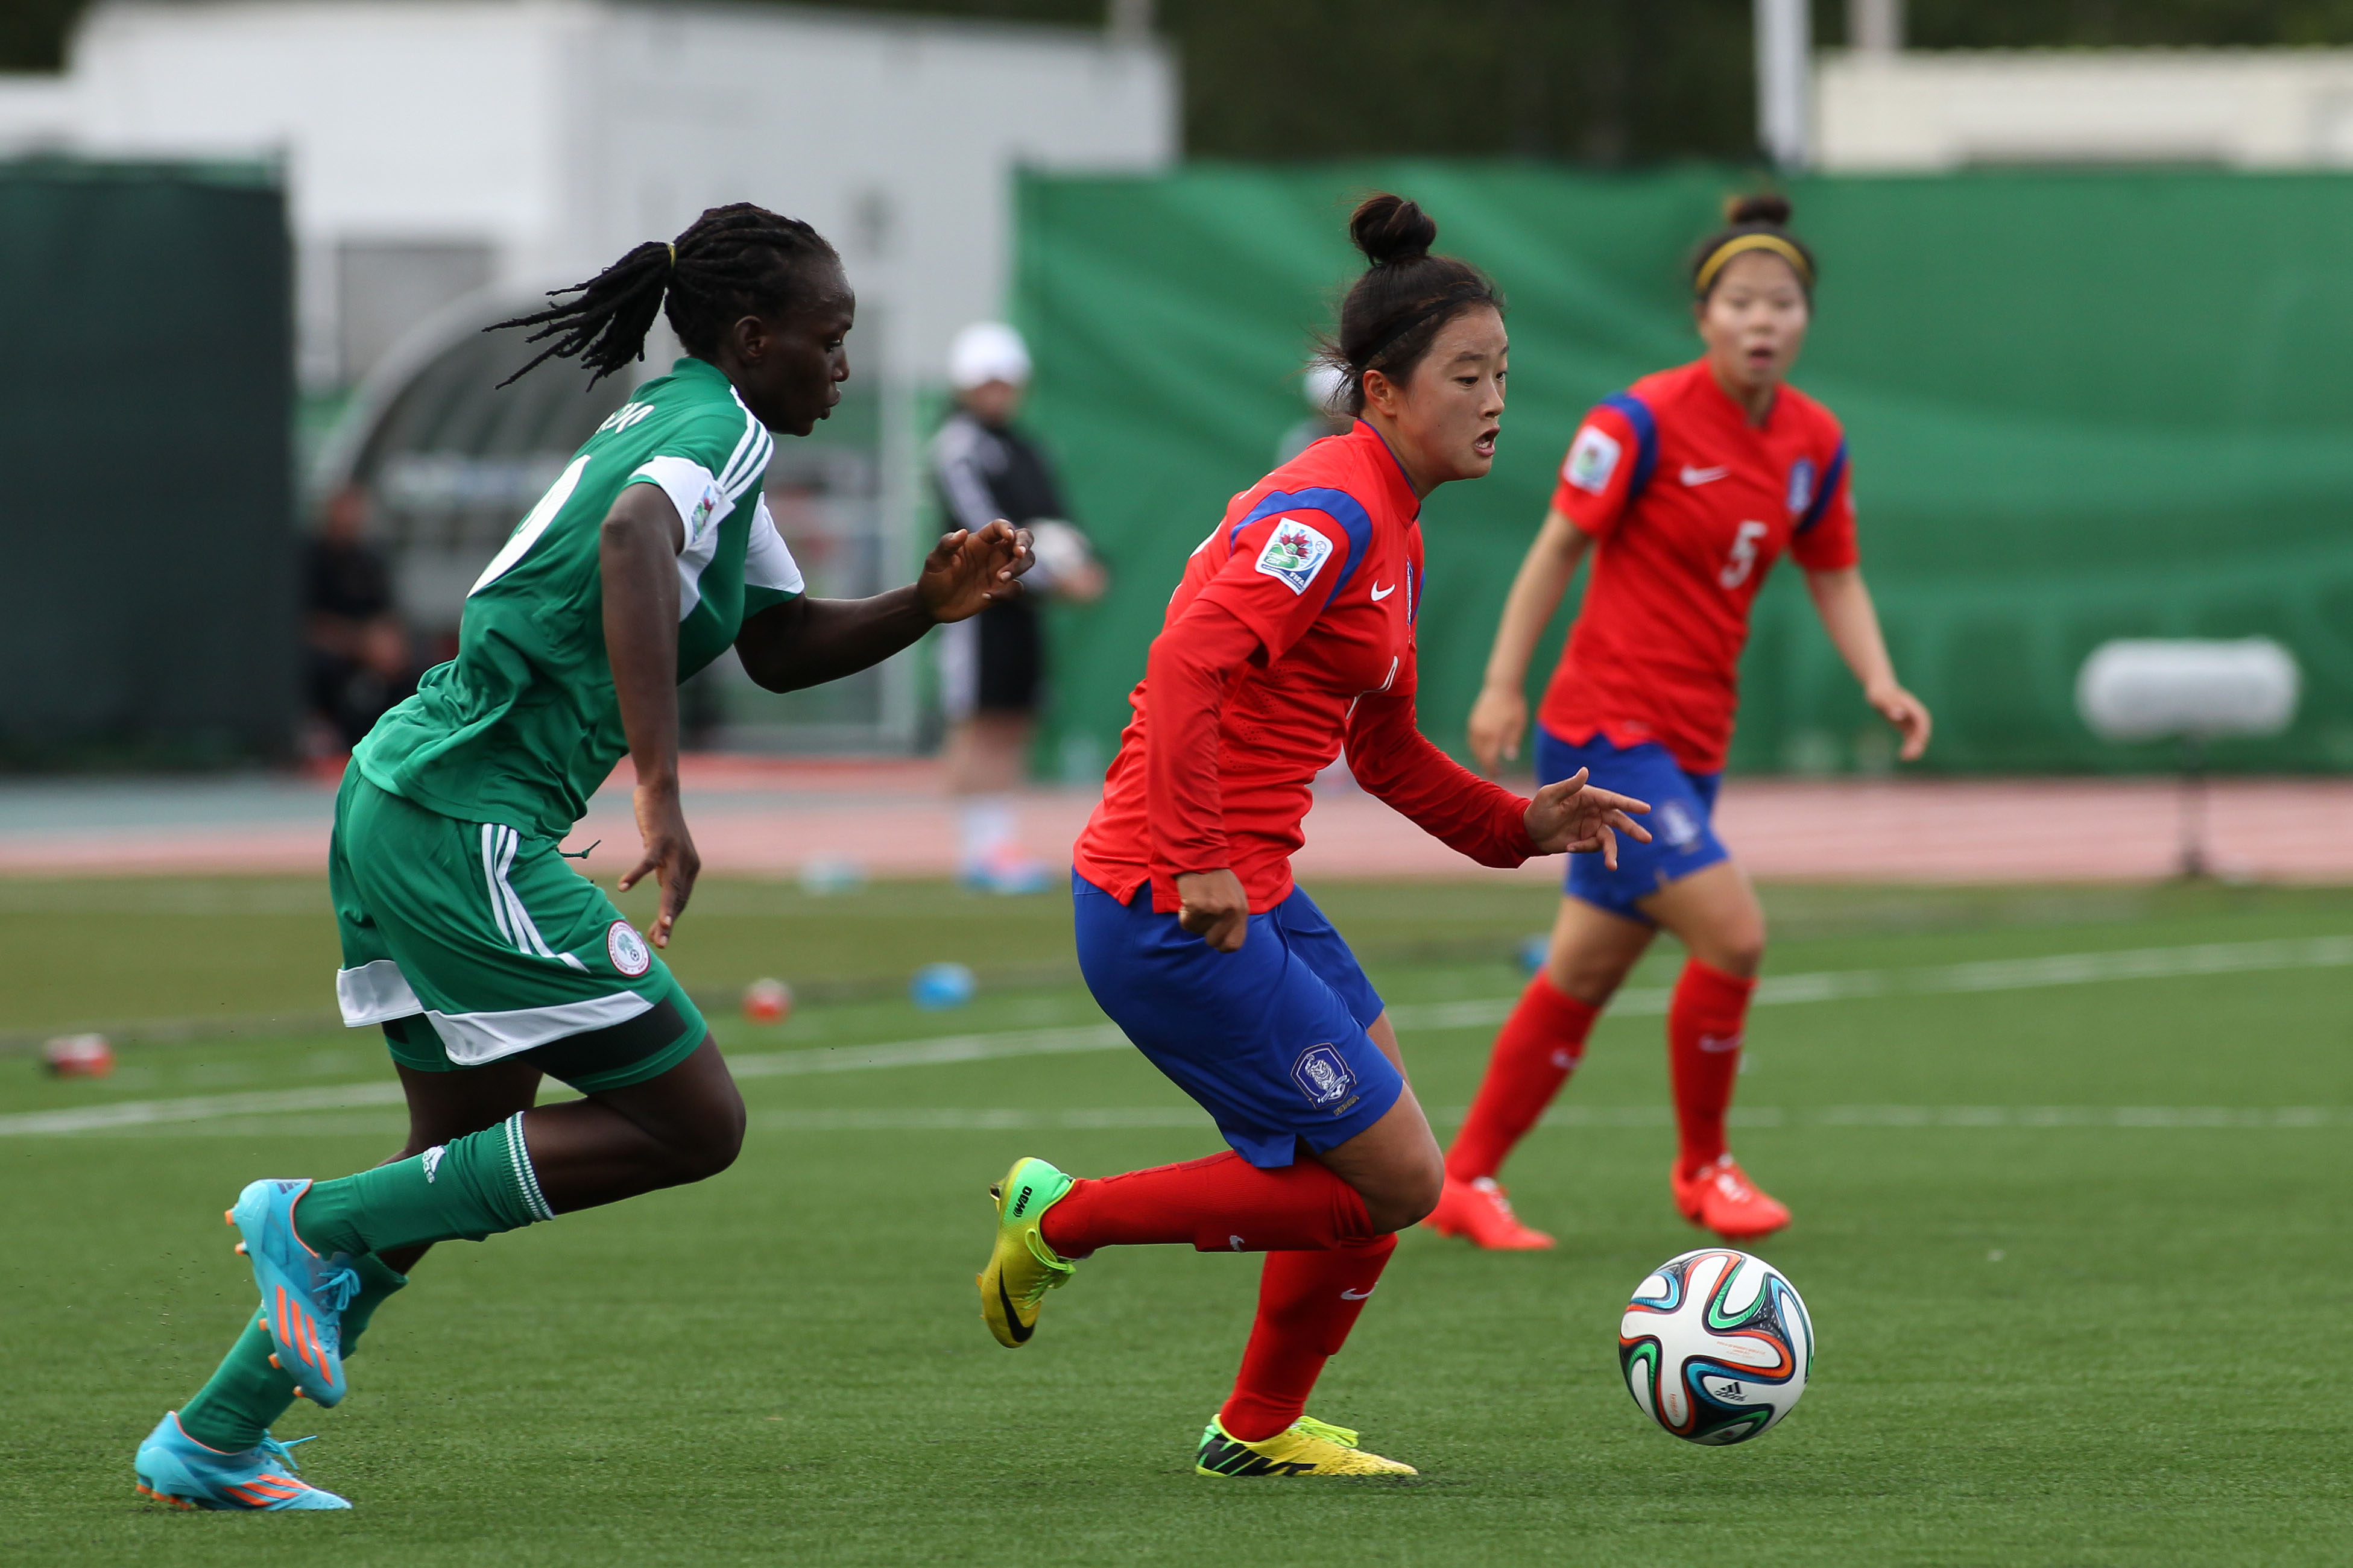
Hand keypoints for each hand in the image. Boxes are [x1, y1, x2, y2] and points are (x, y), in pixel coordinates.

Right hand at [617, 781, 699, 948]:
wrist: (661, 790)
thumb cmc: (660, 823)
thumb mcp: (666, 854)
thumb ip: (666, 873)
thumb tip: (666, 895)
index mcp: (689, 868)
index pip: (680, 901)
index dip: (669, 920)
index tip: (658, 939)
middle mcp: (687, 862)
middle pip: (678, 898)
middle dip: (669, 922)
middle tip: (660, 944)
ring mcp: (675, 851)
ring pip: (670, 886)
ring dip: (665, 908)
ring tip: (659, 928)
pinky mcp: (660, 839)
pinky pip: (647, 862)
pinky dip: (636, 875)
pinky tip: (622, 887)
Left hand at [918, 520, 1032, 623]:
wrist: (933, 605)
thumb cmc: (933, 578)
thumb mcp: (935, 561)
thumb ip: (947, 545)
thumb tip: (962, 533)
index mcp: (980, 541)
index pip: (1000, 526)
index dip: (1007, 528)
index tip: (1008, 537)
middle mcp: (994, 553)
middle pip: (1023, 539)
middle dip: (1025, 545)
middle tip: (1019, 554)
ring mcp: (1000, 571)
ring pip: (1026, 562)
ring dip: (1018, 568)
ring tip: (1000, 579)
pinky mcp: (1001, 590)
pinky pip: (1016, 589)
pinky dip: (1006, 593)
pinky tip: (986, 596)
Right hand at [1175, 868, 1248, 952]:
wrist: (1200, 857)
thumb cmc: (1217, 878)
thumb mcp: (1235, 897)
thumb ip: (1234, 917)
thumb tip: (1227, 938)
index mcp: (1242, 910)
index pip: (1235, 944)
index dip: (1222, 945)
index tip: (1214, 936)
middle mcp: (1231, 912)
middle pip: (1215, 942)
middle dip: (1205, 933)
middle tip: (1202, 917)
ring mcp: (1214, 910)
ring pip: (1198, 931)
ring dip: (1194, 920)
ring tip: (1197, 902)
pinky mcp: (1197, 906)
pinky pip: (1186, 922)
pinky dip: (1184, 914)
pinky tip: (1189, 900)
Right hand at [1467, 682, 1526, 773]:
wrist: (1501, 686)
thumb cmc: (1514, 705)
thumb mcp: (1518, 723)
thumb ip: (1513, 741)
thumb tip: (1510, 757)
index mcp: (1492, 734)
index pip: (1489, 758)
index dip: (1491, 768)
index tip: (1496, 775)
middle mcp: (1480, 732)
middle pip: (1479, 754)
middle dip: (1485, 765)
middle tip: (1493, 772)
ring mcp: (1474, 726)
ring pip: (1473, 748)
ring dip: (1479, 757)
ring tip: (1487, 763)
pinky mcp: (1472, 721)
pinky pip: (1471, 739)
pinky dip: (1475, 748)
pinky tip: (1482, 749)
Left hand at [1524, 767, 1651, 868]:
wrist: (1528, 833)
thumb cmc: (1537, 810)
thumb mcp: (1549, 796)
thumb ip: (1568, 785)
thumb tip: (1585, 771)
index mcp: (1588, 796)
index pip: (1612, 800)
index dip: (1629, 804)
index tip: (1646, 809)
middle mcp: (1594, 811)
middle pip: (1619, 820)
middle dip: (1633, 829)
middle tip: (1647, 839)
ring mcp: (1592, 826)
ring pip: (1609, 839)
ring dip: (1610, 852)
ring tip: (1612, 866)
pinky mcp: (1587, 840)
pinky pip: (1594, 847)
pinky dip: (1584, 848)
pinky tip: (1568, 846)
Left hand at [1867, 681, 1931, 760]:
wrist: (1879, 690)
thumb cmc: (1879, 694)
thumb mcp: (1881, 699)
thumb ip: (1890, 705)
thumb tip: (1898, 715)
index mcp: (1912, 706)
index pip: (1922, 720)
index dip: (1921, 731)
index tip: (1918, 742)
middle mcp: (1915, 714)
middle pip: (1921, 730)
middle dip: (1918, 743)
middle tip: (1909, 756)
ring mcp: (1911, 720)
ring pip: (1917, 736)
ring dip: (1914, 748)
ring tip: (1906, 758)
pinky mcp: (1906, 726)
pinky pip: (1911, 738)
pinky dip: (1909, 747)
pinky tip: (1903, 756)